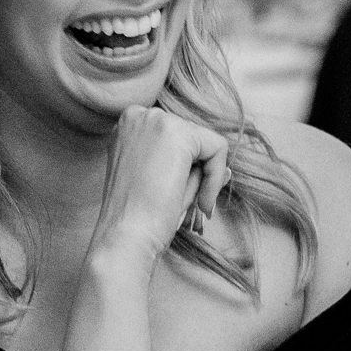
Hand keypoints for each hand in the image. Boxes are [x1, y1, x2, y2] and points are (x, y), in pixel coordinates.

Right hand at [88, 106, 230, 264]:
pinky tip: (202, 203)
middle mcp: (138, 115)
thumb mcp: (161, 184)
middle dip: (198, 170)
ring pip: (205, 142)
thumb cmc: (137, 217)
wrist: (125, 236)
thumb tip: (225, 169)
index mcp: (127, 127)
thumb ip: (190, 170)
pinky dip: (216, 178)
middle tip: (194, 205)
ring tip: (196, 205)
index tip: (183, 197)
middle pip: (191, 137)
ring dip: (207, 175)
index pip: (174, 139)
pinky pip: (217, 149)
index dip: (185, 169)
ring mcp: (156, 119)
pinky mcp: (178, 132)